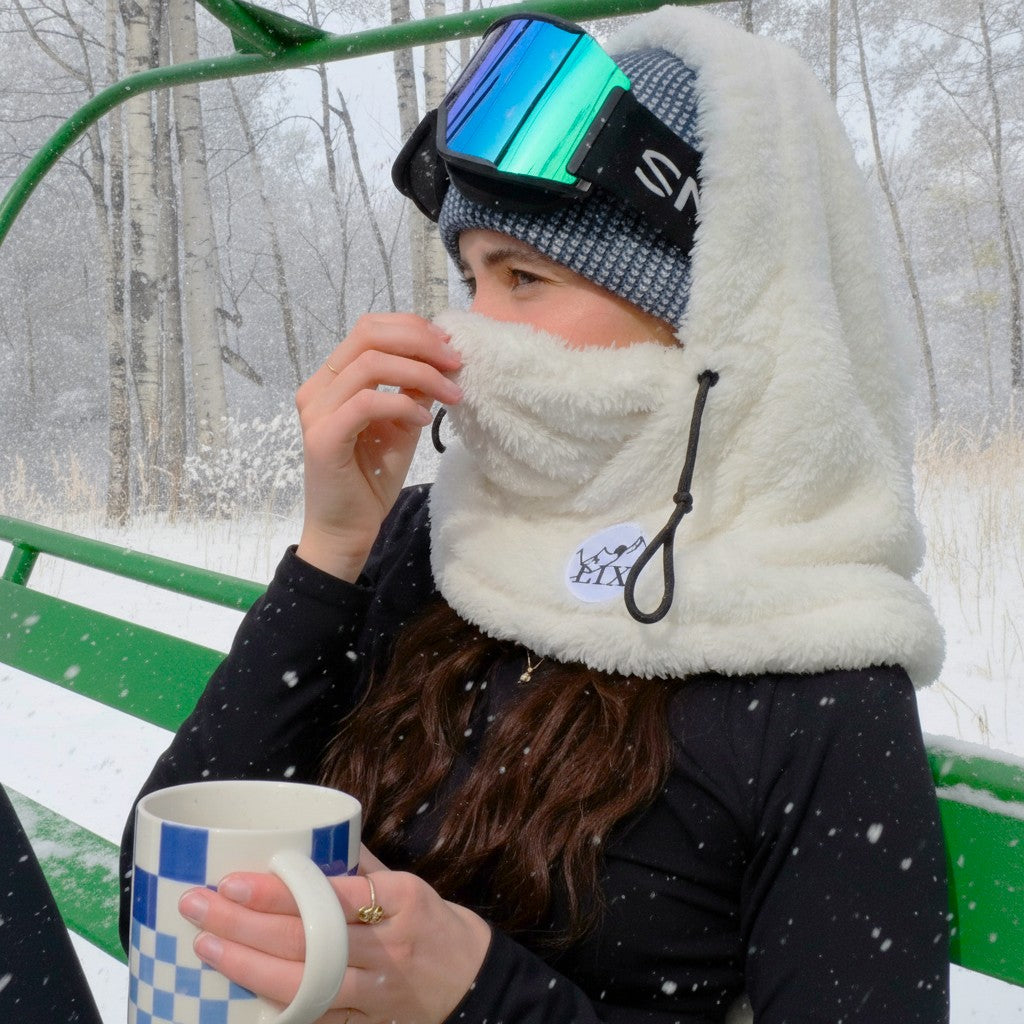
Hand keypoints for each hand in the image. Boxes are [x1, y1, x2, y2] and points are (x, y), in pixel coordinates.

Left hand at [178, 846, 490, 1023]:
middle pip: (307, 939)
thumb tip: (310, 835)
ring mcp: (377, 993)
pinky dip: (276, 1008)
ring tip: (206, 947)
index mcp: (402, 900)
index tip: (234, 879)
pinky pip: (316, 1018)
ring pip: (305, 984)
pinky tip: (236, 995)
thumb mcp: (407, 884)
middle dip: (245, 923)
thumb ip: (360, 866)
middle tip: (199, 905)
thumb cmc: (433, 923)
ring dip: (248, 968)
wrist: (475, 982)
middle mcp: (388, 948)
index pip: (331, 895)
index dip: (279, 891)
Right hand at [295, 314, 462, 580]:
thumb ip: (413, 391)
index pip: (370, 330)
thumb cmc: (371, 479)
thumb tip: (440, 359)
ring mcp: (317, 411)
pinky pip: (366, 403)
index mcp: (334, 380)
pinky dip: (401, 404)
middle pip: (368, 335)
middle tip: (456, 362)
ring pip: (370, 365)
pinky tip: (423, 419)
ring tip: (450, 393)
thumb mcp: (401, 425)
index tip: (449, 345)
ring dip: (420, 373)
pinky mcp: (323, 437)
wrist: (347, 528)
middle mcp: (319, 388)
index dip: (412, 328)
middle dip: (420, 342)